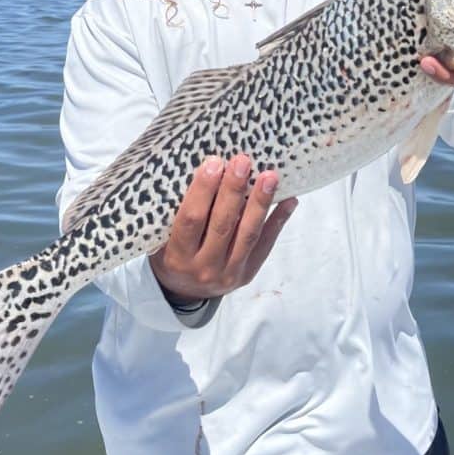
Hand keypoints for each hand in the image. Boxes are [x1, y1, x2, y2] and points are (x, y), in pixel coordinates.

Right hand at [150, 154, 297, 304]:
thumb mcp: (164, 237)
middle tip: (242, 161)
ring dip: (260, 203)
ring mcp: (229, 273)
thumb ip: (180, 212)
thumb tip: (207, 169)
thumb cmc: (172, 253)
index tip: (214, 162)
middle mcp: (203, 267)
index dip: (203, 191)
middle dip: (234, 190)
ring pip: (248, 235)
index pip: (191, 220)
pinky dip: (278, 221)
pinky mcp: (248, 273)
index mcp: (177, 255)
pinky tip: (289, 200)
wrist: (185, 293)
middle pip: (222, 225)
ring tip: (269, 176)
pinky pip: (266, 244)